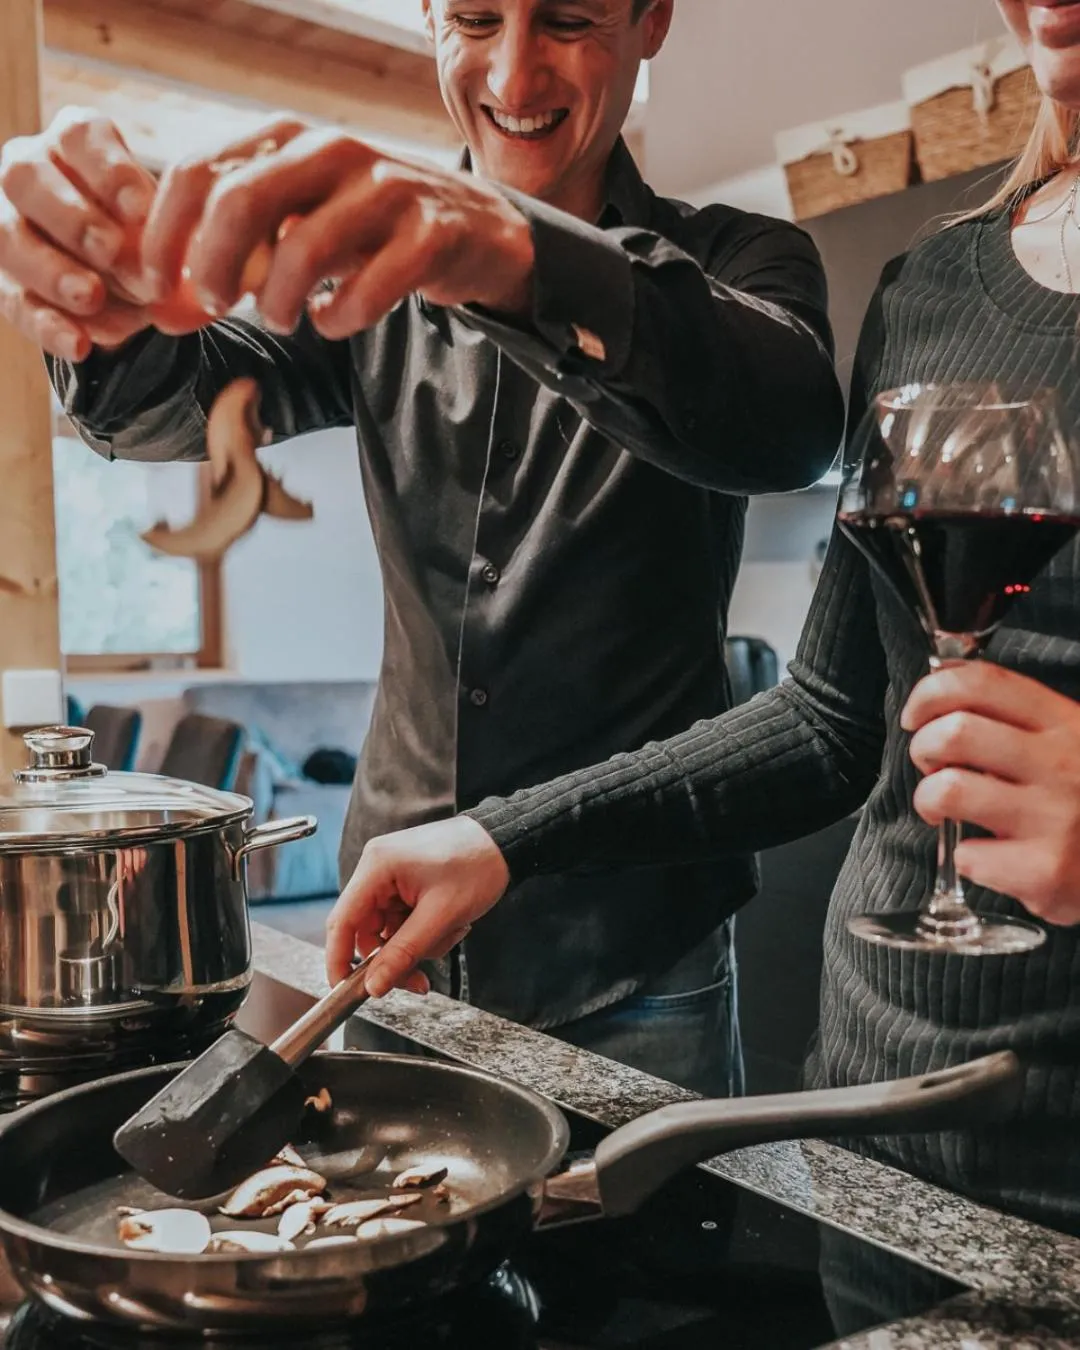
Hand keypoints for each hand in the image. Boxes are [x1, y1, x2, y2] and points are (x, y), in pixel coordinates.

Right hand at [0, 106, 157, 360]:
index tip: (141, 210)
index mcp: (73, 142)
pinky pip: (14, 301)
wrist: (127, 283)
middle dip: (72, 218)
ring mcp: (5, 221)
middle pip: (26, 178)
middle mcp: (28, 169)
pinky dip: (47, 326)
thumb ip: (158, 235)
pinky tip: (78, 345)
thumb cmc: (148, 237)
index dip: (109, 172)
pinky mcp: (2, 278)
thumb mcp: (160, 226)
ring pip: (8, 237)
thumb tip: (169, 267)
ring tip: (91, 297)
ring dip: (52, 270)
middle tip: (110, 251)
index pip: (80, 138)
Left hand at [141, 126, 535, 338]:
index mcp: (288, 139)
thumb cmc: (369, 230)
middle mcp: (333, 151)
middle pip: (240, 200)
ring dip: (276, 302)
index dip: (163, 236)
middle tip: (211, 307)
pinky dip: (339, 318)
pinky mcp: (429, 236)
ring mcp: (386, 190)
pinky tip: (333, 321)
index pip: (197, 172)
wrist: (476, 230)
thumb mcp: (298, 216)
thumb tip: (164, 300)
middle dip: (211, 266)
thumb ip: (235, 246)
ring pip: (304, 248)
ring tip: (279, 321)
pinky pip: (368, 290)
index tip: (154, 287)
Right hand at [325, 816, 510, 998]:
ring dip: (413, 945)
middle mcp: (377, 868)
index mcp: (378, 866)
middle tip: (417, 980)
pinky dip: (421, 932)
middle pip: (365, 930)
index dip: (339, 959)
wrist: (505, 842)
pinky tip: (447, 926)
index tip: (344, 989)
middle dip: (392, 958)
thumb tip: (374, 985)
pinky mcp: (405, 881)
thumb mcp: (440, 916)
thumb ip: (403, 953)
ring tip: (447, 936)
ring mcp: (391, 875)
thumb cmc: (477, 865)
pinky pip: (401, 920)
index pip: (342, 921)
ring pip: (386, 930)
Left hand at [902, 661, 1079, 924]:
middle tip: (932, 767)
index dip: (930, 693)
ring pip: (949, 790)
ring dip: (928, 801)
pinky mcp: (1048, 869)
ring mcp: (1056, 816)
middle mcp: (1062, 763)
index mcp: (1064, 723)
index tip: (916, 715)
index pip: (982, 683)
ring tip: (943, 809)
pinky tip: (987, 857)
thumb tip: (944, 687)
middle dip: (923, 748)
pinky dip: (965, 858)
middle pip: (955, 733)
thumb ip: (1017, 718)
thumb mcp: (1069, 742)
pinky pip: (969, 855)